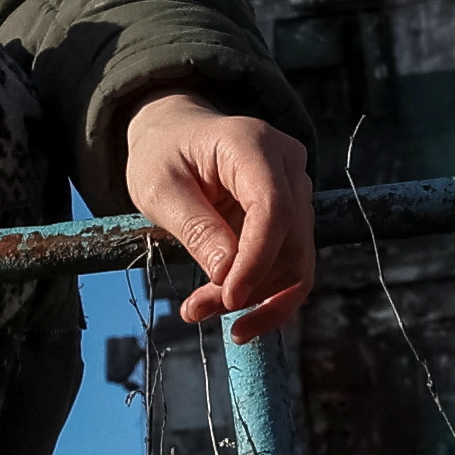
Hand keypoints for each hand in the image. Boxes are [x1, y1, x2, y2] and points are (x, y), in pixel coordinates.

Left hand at [122, 94, 313, 343]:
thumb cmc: (162, 156)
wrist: (175, 136)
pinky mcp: (294, 213)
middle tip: (196, 312)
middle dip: (250, 285)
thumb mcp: (159, 190)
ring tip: (199, 310)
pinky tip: (239, 318)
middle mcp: (287, 164)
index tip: (230, 299)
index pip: (273, 208)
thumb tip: (227, 274)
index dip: (257, 259)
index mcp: (252, 145)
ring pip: (295, 257)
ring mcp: (296, 188)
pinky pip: (291, 261)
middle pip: (289, 237)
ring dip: (255, 295)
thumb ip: (194, 227)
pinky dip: (266, 292)